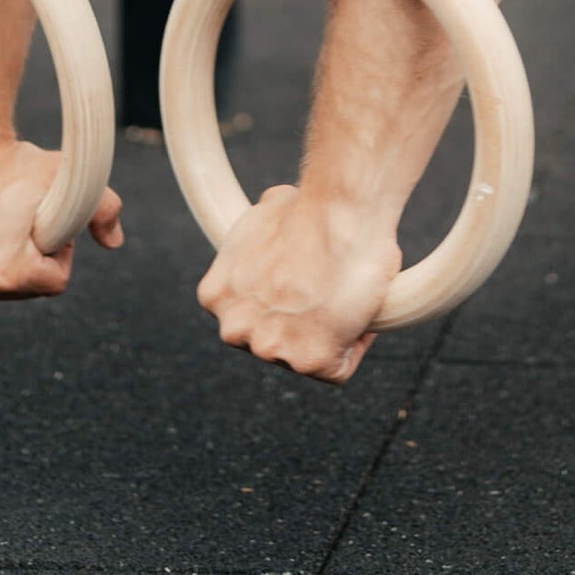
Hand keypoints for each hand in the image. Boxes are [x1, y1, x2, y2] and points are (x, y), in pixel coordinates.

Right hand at [0, 138, 124, 301]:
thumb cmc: (11, 162)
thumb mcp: (63, 177)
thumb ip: (104, 208)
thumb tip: (115, 242)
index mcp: (5, 274)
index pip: (56, 281)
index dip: (60, 249)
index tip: (48, 221)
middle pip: (27, 287)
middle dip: (33, 258)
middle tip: (23, 218)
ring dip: (6, 260)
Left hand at [198, 184, 400, 383]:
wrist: (339, 211)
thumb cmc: (309, 207)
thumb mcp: (261, 223)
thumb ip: (258, 249)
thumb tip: (274, 244)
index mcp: (216, 297)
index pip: (250, 317)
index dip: (282, 302)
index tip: (304, 285)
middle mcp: (234, 327)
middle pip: (272, 340)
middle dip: (298, 322)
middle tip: (327, 291)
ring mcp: (269, 348)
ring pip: (304, 356)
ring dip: (327, 335)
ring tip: (345, 294)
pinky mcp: (309, 361)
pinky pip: (338, 368)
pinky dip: (354, 344)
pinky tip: (359, 309)